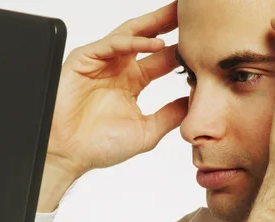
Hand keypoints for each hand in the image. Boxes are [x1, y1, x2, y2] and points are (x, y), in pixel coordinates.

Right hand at [46, 1, 188, 178]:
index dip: (183, 49)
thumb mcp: (146, 132)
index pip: (164, 59)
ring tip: (177, 14)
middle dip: (170, 23)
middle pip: (149, 38)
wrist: (68, 154)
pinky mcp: (84, 60)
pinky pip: (110, 44)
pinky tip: (154, 43)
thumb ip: (169, 115)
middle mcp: (119, 68)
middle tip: (192, 12)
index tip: (207, 40)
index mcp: (133, 83)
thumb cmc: (100, 146)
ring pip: (131, 34)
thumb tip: (195, 101)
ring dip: (154, 23)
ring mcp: (102, 62)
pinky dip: (132, 42)